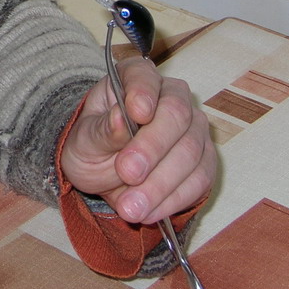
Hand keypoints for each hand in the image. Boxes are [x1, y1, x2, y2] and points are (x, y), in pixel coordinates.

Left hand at [60, 55, 215, 223]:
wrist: (103, 173)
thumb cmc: (92, 146)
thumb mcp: (84, 140)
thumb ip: (103, 130)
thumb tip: (120, 118)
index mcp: (135, 78)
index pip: (144, 75)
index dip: (144, 92)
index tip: (137, 113)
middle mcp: (170, 96)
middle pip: (176, 114)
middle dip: (152, 147)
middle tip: (126, 173)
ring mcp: (193, 129)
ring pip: (190, 151)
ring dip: (160, 184)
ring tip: (130, 207)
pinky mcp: (204, 162)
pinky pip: (199, 180)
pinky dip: (173, 200)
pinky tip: (148, 212)